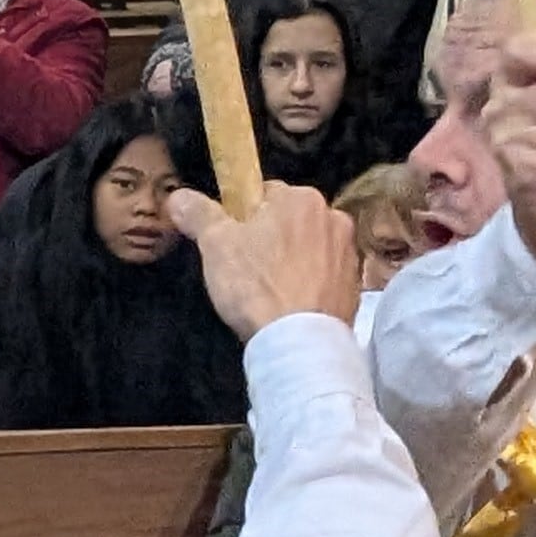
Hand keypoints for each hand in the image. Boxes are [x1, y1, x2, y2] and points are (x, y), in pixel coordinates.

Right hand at [169, 181, 361, 338]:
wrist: (298, 342)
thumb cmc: (256, 287)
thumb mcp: (215, 245)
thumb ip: (198, 214)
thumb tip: (179, 197)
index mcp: (301, 198)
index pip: (264, 194)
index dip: (241, 218)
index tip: (231, 242)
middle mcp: (333, 218)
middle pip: (289, 220)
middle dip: (270, 238)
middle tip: (247, 269)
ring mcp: (349, 253)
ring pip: (309, 247)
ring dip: (293, 260)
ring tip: (270, 291)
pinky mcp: (356, 285)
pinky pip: (325, 275)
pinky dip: (310, 284)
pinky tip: (291, 304)